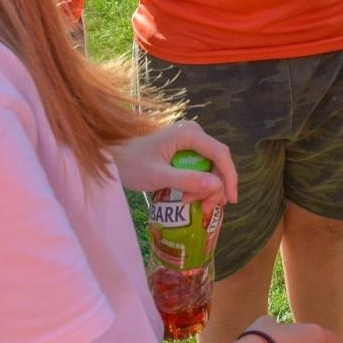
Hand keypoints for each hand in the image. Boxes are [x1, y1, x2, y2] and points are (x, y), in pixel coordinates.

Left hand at [109, 119, 238, 205]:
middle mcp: (193, 133)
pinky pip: (200, 167)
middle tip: (205, 209)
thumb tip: (218, 186)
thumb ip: (188, 180)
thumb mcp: (158, 176)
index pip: (220, 153)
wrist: (111, 157)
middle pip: (217, 161)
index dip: (229, 177)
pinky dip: (198, 184)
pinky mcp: (184, 149)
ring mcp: (189, 140)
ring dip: (206, 188)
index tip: (231, 199)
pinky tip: (189, 197)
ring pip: (210, 166)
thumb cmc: (131, 164)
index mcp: (189, 134)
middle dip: (215, 187)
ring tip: (192, 205)